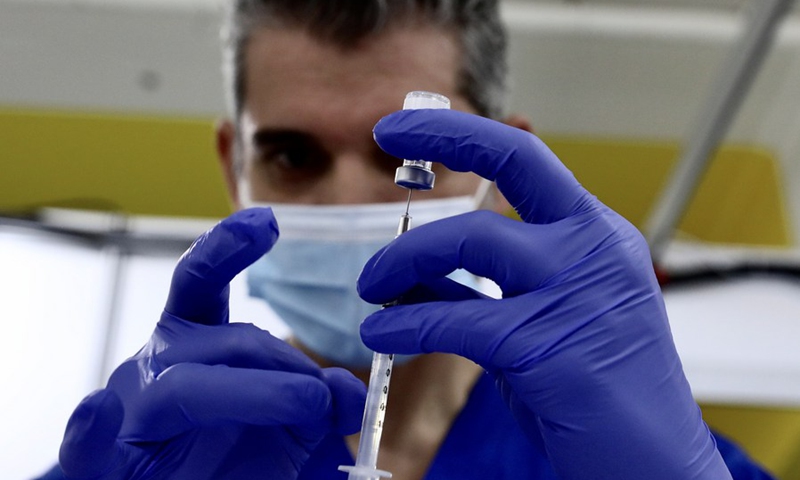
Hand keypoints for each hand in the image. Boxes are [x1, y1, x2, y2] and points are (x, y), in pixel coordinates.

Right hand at [58, 209, 365, 479]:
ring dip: (258, 395)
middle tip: (324, 399)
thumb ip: (321, 405)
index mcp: (195, 340)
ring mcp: (130, 407)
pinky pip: (86, 443)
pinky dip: (89, 428)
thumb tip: (348, 394)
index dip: (229, 246)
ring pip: (188, 385)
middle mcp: (159, 361)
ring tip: (307, 407)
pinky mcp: (102, 459)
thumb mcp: (292, 426)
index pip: (204, 280)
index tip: (268, 223)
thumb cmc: (236, 457)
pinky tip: (100, 412)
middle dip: (288, 365)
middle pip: (227, 340)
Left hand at [360, 110, 731, 478]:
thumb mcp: (540, 318)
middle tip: (382, 139)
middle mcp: (595, 248)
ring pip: (472, 242)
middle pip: (515, 163)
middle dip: (444, 136)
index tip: (408, 126)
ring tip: (371, 289)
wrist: (651, 464)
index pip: (528, 159)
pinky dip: (407, 326)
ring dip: (404, 260)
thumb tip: (412, 266)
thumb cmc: (592, 392)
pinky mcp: (552, 346)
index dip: (464, 132)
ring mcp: (580, 292)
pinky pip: (458, 320)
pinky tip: (382, 335)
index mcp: (595, 236)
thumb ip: (483, 285)